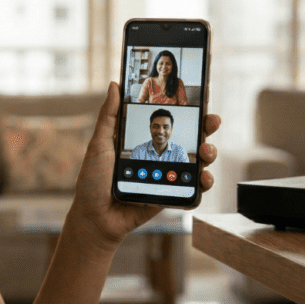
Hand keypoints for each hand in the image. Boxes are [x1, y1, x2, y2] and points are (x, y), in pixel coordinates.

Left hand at [67, 82, 220, 252]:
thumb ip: (109, 117)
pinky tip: (203, 179)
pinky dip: (202, 187)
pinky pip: (191, 192)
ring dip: (209, 155)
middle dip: (207, 128)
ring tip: (206, 153)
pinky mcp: (169, 197)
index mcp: (144, 142)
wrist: (94, 218)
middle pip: (191, 139)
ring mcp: (166, 178)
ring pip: (197, 164)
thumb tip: (115, 85)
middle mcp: (159, 158)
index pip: (171, 121)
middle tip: (212, 121)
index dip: (189, 111)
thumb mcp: (99, 145)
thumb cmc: (92, 181)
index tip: (202, 98)